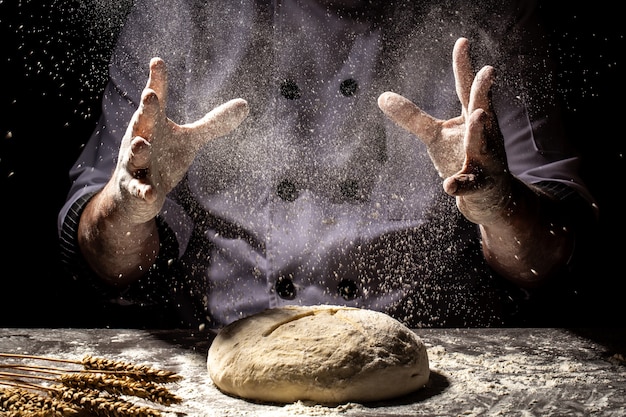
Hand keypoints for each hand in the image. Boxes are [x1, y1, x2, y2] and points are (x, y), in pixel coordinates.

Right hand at [112, 57, 248, 223]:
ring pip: (134, 155)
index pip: (156, 100)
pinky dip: (143, 191)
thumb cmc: (162, 158)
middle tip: (150, 95)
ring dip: (138, 149)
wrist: (135, 194)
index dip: (157, 81)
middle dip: (146, 110)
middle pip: (142, 122)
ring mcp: (134, 164)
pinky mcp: (135, 188)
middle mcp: (140, 139)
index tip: (157, 61)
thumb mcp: (189, 141)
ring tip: (142, 144)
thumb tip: (245, 104)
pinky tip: (151, 193)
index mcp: (154, 124)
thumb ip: (213, 123)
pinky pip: (138, 189)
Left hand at [378, 37, 510, 225]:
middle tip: (488, 70)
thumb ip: (412, 117)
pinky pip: (469, 184)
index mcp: (472, 118)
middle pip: (483, 110)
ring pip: (482, 144)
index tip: (462, 40)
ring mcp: (485, 159)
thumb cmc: (461, 156)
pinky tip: (449, 185)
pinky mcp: (480, 184)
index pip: (467, 89)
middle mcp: (485, 134)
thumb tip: (381, 96)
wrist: (487, 195)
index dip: (464, 66)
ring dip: (479, 130)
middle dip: (483, 92)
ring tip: (477, 116)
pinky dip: (460, 183)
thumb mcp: (435, 135)